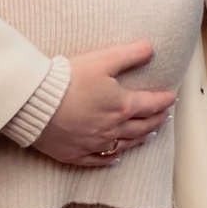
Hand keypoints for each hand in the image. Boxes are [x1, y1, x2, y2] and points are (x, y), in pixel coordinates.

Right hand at [32, 40, 173, 167]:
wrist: (35, 103)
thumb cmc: (68, 79)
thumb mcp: (103, 59)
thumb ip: (130, 53)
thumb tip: (151, 47)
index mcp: (122, 106)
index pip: (150, 104)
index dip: (163, 100)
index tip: (171, 98)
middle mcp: (112, 128)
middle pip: (141, 126)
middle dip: (156, 120)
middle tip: (165, 116)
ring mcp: (94, 143)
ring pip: (124, 144)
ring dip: (140, 139)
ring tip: (149, 134)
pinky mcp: (75, 153)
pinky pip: (98, 160)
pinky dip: (110, 159)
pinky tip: (115, 159)